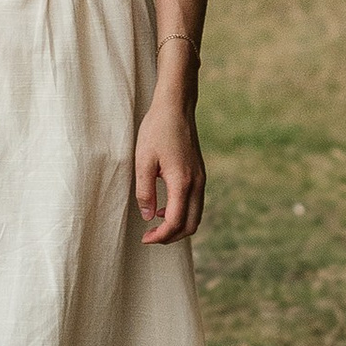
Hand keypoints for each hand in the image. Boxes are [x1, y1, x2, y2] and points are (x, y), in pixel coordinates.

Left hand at [135, 106, 205, 245]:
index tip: (145, 238)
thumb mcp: (143, 161)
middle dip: (171, 237)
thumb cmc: (157, 130)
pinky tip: (164, 208)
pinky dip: (183, 213)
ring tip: (155, 225)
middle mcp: (197, 183)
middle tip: (150, 237)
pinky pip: (196, 203)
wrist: (176, 107)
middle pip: (191, 225)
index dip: (160, 235)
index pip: (175, 221)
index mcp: (182, 181)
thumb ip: (145, 192)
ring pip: (196, 216)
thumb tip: (148, 217)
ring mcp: (201, 179)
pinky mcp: (200, 174)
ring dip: (178, 226)